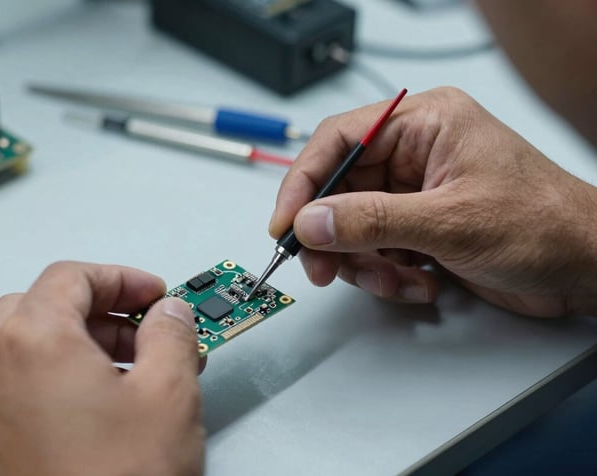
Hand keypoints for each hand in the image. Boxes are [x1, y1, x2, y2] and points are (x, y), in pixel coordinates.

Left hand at [0, 262, 204, 475]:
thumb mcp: (170, 395)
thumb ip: (172, 334)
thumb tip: (169, 313)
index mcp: (31, 342)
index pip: (71, 277)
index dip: (121, 278)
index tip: (153, 295)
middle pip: (38, 306)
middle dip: (96, 313)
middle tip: (141, 333)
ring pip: (19, 348)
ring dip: (71, 346)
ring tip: (124, 376)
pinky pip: (8, 390)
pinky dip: (46, 381)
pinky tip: (90, 412)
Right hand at [270, 87, 596, 316]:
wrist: (586, 269)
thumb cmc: (544, 225)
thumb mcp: (451, 222)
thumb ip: (373, 220)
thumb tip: (312, 220)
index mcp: (424, 123)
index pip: (339, 140)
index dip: (303, 181)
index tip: (285, 223)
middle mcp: (415, 152)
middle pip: (339, 188)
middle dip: (333, 234)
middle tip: (322, 268)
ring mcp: (415, 192)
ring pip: (352, 226)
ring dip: (364, 263)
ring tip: (396, 280)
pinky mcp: (418, 227)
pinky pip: (375, 249)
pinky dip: (387, 275)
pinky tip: (421, 284)